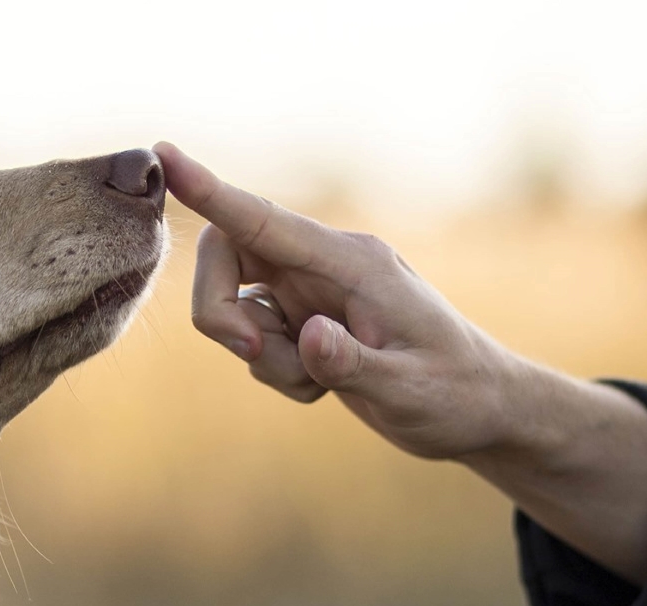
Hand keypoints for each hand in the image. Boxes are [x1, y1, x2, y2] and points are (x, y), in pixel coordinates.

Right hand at [161, 142, 646, 581]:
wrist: (480, 409)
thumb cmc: (455, 393)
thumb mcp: (409, 392)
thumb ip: (354, 365)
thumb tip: (308, 336)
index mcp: (352, 262)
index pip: (265, 220)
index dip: (210, 191)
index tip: (165, 155)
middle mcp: (324, 263)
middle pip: (225, 256)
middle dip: (220, 312)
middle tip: (259, 356)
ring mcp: (310, 288)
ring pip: (232, 302)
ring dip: (258, 355)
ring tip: (318, 384)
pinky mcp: (301, 315)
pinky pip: (250, 335)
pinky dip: (274, 370)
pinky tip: (324, 384)